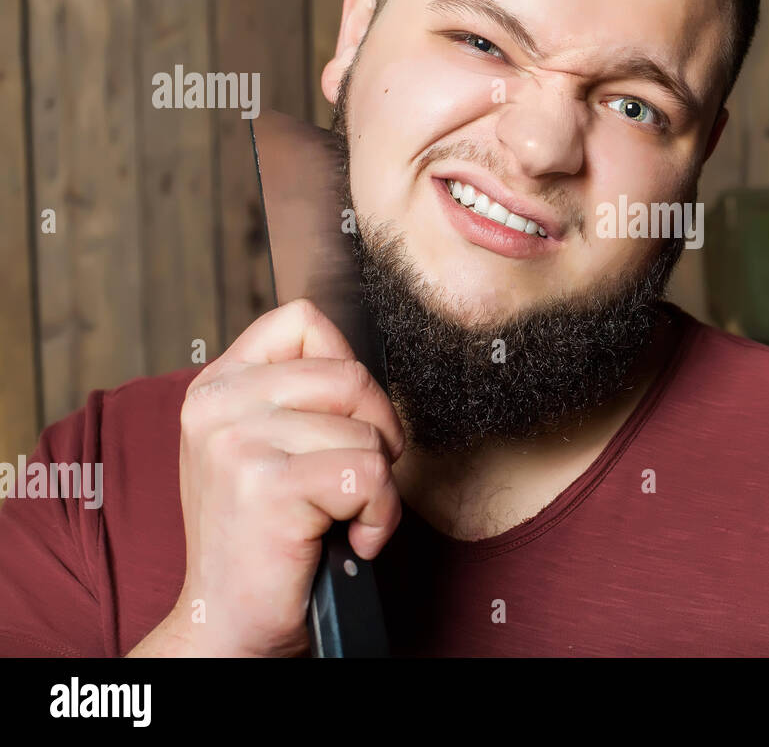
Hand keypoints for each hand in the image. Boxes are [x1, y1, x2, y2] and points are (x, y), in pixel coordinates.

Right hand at [128, 298, 402, 656]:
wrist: (229, 623)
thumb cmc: (264, 537)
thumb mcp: (262, 447)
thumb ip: (296, 394)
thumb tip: (361, 361)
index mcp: (216, 385)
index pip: (303, 320)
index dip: (346, 367)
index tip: (342, 422)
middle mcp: (216, 405)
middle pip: (351, 376)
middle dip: (377, 433)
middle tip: (351, 484)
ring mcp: (236, 443)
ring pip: (367, 434)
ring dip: (375, 488)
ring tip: (336, 518)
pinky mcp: (267, 487)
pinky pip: (369, 478)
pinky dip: (378, 518)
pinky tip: (348, 540)